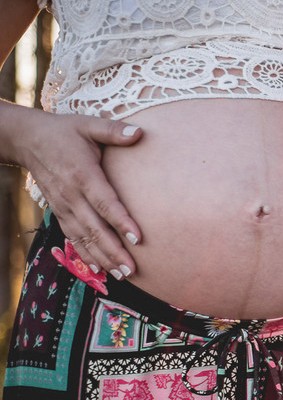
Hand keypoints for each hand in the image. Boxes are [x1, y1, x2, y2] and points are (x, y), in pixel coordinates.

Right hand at [13, 110, 142, 278]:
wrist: (26, 140)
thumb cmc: (63, 131)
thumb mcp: (88, 125)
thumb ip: (113, 130)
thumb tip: (139, 132)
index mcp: (83, 175)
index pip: (105, 203)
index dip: (121, 222)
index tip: (138, 239)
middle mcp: (71, 195)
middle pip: (95, 228)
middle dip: (114, 251)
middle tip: (133, 270)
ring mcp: (63, 206)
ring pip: (83, 238)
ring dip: (102, 258)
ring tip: (122, 275)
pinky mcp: (59, 211)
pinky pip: (72, 237)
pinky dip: (84, 254)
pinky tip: (98, 269)